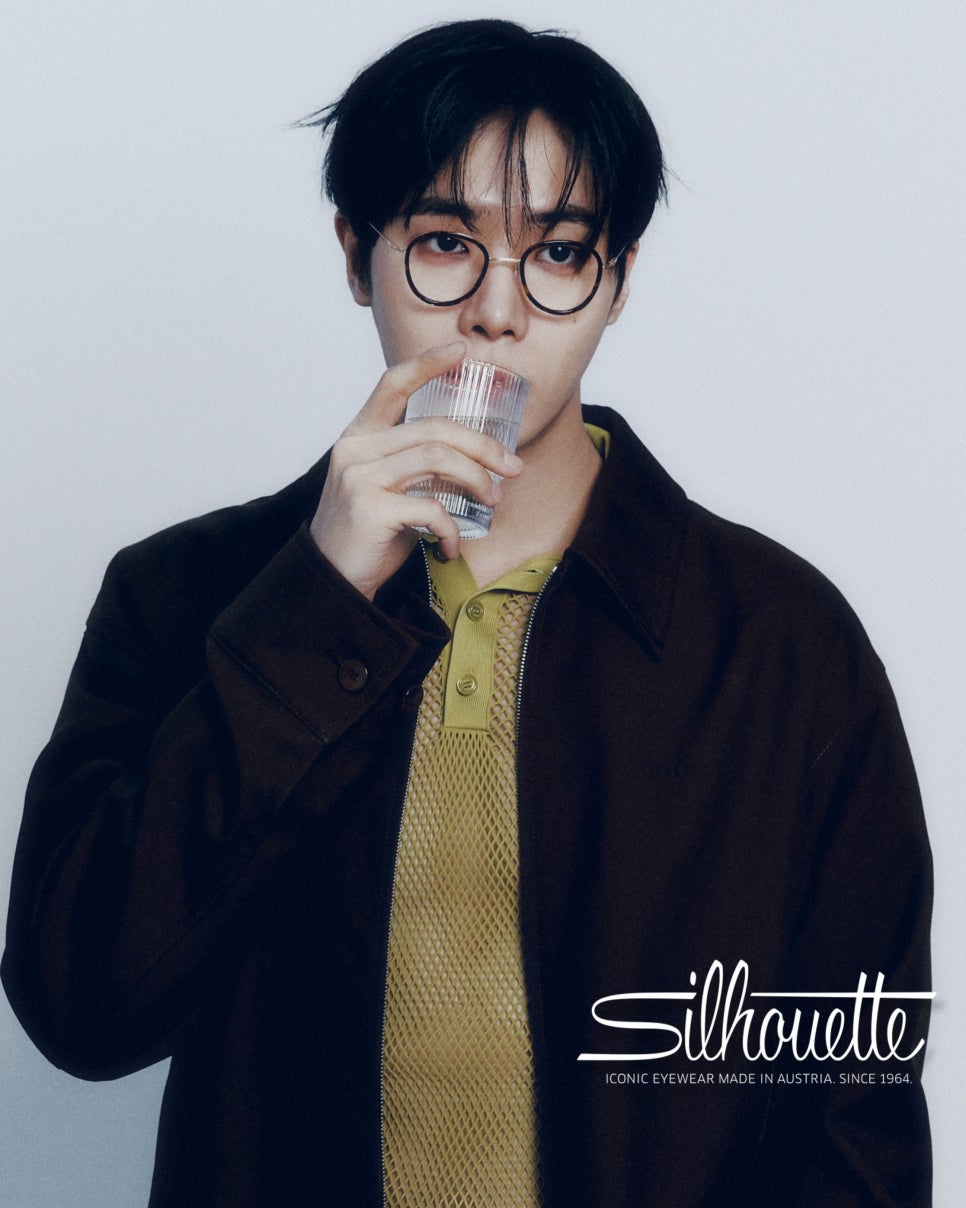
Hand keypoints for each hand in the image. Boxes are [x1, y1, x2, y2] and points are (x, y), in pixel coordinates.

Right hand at [310, 342, 523, 599]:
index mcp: (359, 436)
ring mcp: (359, 477)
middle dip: (483, 446)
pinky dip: (452, 528)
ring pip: (438, 458)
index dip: (427, 364)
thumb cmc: (370, 535)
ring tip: (493, 500)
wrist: (333, 581)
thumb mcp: (391, 490)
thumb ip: (420, 467)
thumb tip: (479, 460)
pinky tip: (452, 547)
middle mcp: (355, 449)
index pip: (392, 385)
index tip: (461, 351)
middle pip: (434, 428)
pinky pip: (430, 507)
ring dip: (477, 480)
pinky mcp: (370, 508)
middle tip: (512, 468)